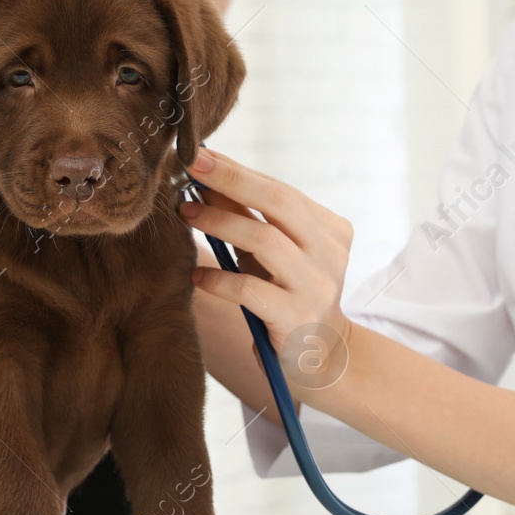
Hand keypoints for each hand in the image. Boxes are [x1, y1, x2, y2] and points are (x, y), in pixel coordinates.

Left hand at [179, 148, 355, 391]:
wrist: (321, 359)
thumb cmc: (286, 297)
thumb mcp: (270, 255)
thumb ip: (245, 218)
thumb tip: (204, 178)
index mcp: (329, 229)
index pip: (280, 190)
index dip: (238, 171)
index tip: (200, 155)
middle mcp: (330, 252)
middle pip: (278, 202)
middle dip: (231, 179)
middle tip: (192, 166)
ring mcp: (317, 284)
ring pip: (264, 240)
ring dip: (219, 222)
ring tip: (185, 213)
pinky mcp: (296, 317)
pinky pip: (250, 289)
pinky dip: (218, 279)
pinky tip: (196, 277)